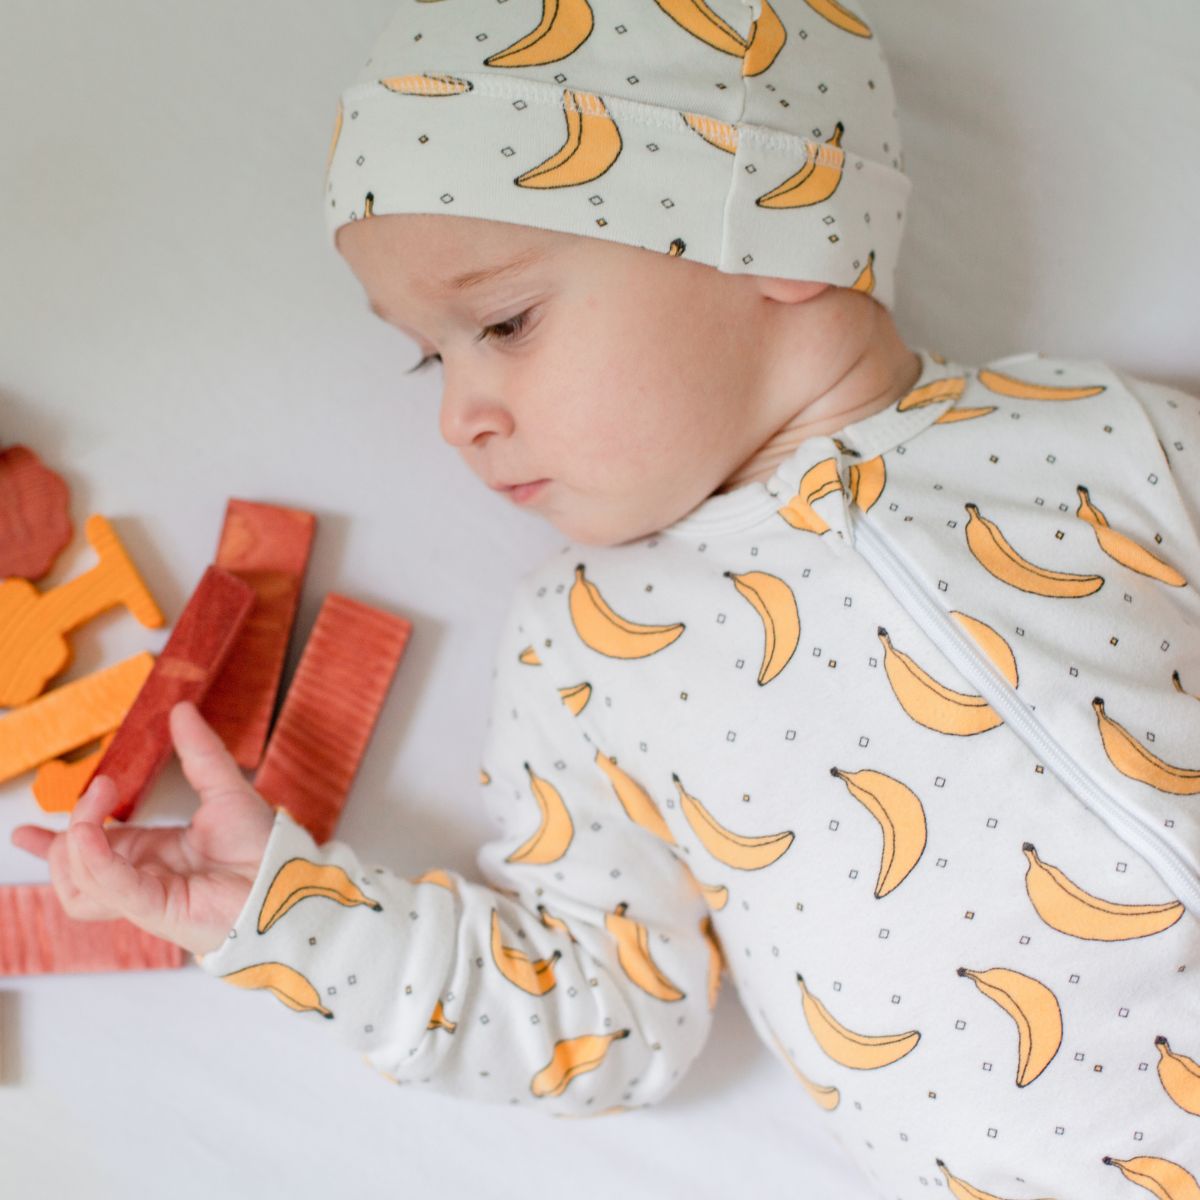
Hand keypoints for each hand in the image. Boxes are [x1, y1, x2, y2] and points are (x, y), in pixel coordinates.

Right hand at [10, 701, 276, 957]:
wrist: (288, 880)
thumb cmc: (263, 847)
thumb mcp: (226, 789)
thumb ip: (199, 752)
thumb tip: (179, 709)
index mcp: (152, 855)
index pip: (89, 854)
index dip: (53, 844)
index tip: (23, 830)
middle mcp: (142, 878)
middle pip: (74, 872)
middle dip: (61, 835)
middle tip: (95, 790)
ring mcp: (144, 897)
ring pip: (78, 885)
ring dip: (73, 842)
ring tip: (98, 803)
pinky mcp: (154, 909)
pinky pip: (108, 886)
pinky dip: (92, 857)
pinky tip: (88, 832)